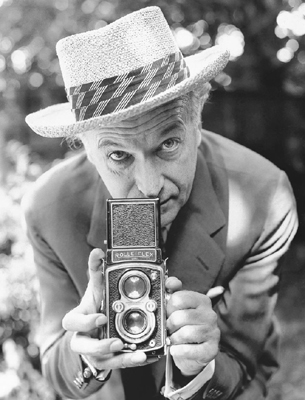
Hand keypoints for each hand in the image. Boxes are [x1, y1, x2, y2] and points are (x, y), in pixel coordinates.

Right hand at [62, 248, 154, 370]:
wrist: (97, 325)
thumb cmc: (96, 305)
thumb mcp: (96, 287)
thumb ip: (96, 270)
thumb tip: (97, 251)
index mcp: (78, 320)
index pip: (71, 323)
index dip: (84, 322)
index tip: (101, 317)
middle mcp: (84, 337)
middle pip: (83, 347)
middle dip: (100, 346)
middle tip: (117, 342)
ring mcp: (95, 351)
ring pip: (102, 361)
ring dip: (120, 359)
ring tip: (137, 355)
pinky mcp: (108, 360)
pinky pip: (118, 365)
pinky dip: (132, 362)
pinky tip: (146, 357)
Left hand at [166, 290, 219, 376]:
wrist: (196, 350)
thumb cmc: (186, 325)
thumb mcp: (181, 307)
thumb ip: (174, 291)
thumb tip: (169, 282)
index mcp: (202, 301)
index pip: (179, 298)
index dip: (168, 307)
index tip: (167, 313)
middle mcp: (210, 315)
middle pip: (181, 317)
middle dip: (169, 324)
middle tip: (168, 328)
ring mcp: (213, 332)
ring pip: (185, 333)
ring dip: (173, 338)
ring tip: (172, 339)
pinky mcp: (211, 349)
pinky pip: (190, 350)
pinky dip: (178, 350)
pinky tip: (174, 349)